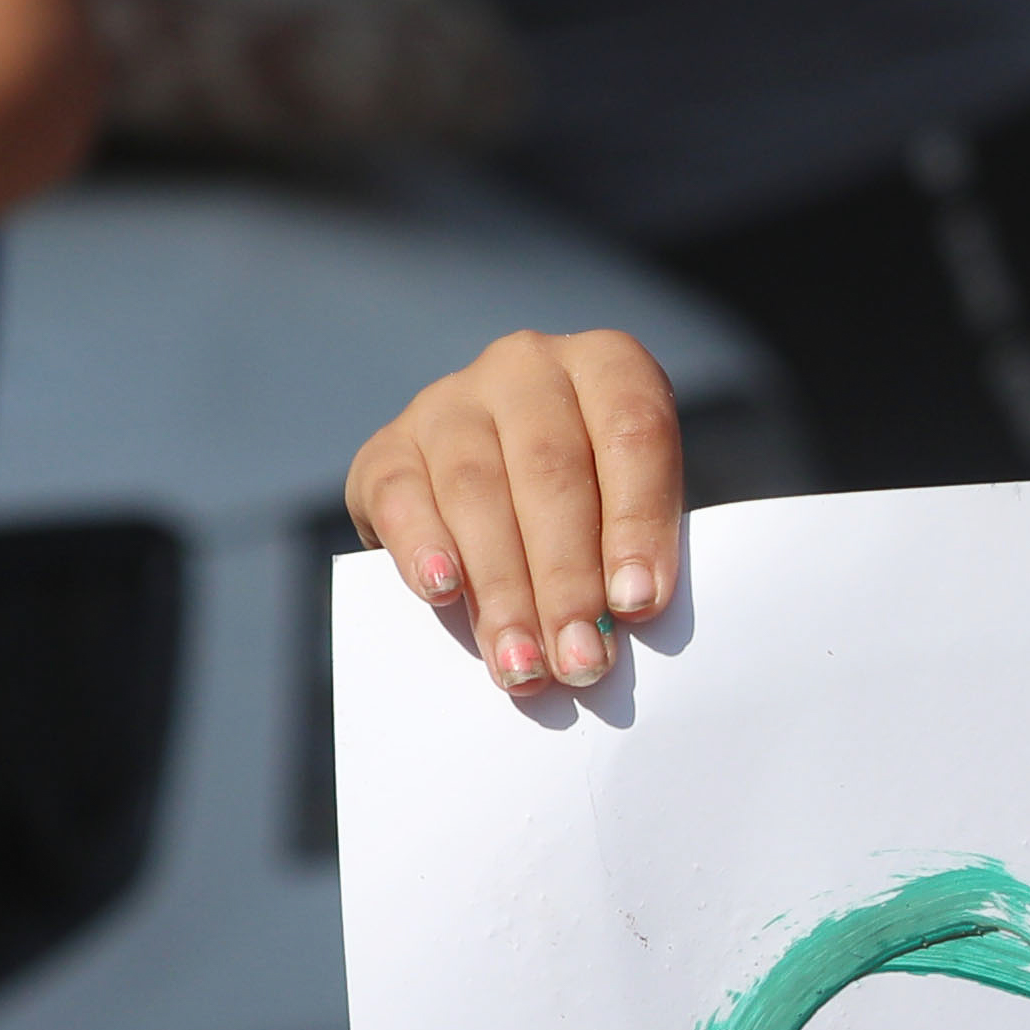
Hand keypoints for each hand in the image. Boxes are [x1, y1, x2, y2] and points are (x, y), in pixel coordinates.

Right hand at [354, 329, 686, 695]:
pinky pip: (402, 495)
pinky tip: (443, 592)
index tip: (639, 605)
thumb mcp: (631, 502)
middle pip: (550, 472)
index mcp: (608, 365)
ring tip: (524, 664)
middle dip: (567, 580)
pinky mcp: (389, 445)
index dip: (638, 523)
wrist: (506, 478)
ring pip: (477, 491)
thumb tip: (625, 614)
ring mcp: (451, 400)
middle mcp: (526, 367)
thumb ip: (634, 543)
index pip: (633, 435)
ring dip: (503, 590)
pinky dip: (422, 546)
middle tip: (581, 662)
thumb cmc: (596, 498)